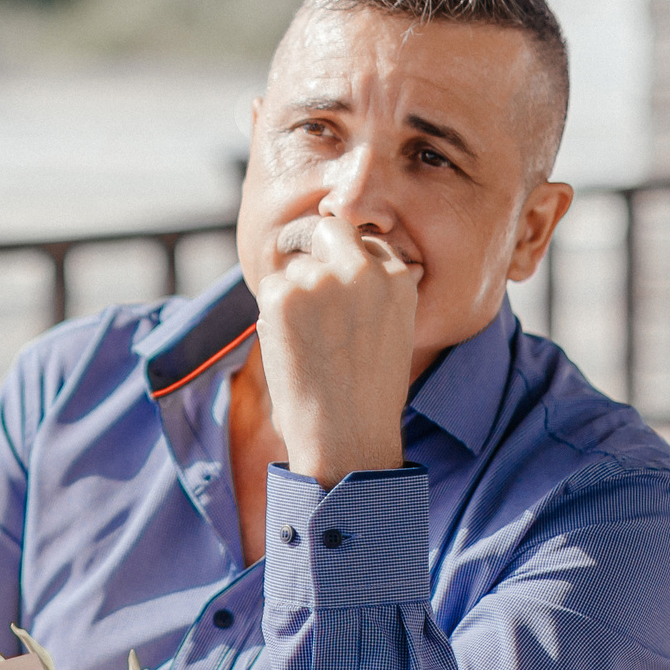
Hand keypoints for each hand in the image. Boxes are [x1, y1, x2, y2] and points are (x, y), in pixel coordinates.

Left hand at [251, 216, 417, 481]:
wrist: (347, 438)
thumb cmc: (369, 396)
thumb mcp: (392, 331)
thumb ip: (371, 293)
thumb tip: (334, 268)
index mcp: (398, 277)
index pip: (367, 244)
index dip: (348, 264)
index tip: (340, 289)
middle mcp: (362, 269)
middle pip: (329, 231)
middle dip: (318, 251)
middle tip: (311, 295)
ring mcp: (321, 279)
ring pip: (296, 269)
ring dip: (295, 297)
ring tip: (311, 346)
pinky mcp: (283, 294)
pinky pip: (271, 289)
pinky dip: (273, 316)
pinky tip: (294, 350)